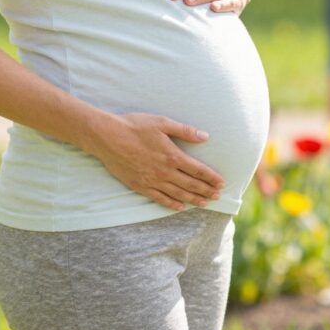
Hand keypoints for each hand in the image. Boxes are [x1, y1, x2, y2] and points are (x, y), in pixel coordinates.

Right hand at [93, 112, 225, 211]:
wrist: (107, 137)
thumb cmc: (135, 126)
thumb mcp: (162, 122)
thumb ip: (185, 131)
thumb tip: (205, 136)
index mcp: (172, 155)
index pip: (198, 170)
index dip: (211, 177)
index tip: (222, 182)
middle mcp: (164, 171)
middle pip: (191, 184)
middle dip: (206, 190)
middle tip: (218, 196)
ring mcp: (152, 181)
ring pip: (178, 194)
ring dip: (193, 199)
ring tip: (205, 203)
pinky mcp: (140, 186)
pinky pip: (159, 199)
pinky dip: (172, 204)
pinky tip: (180, 207)